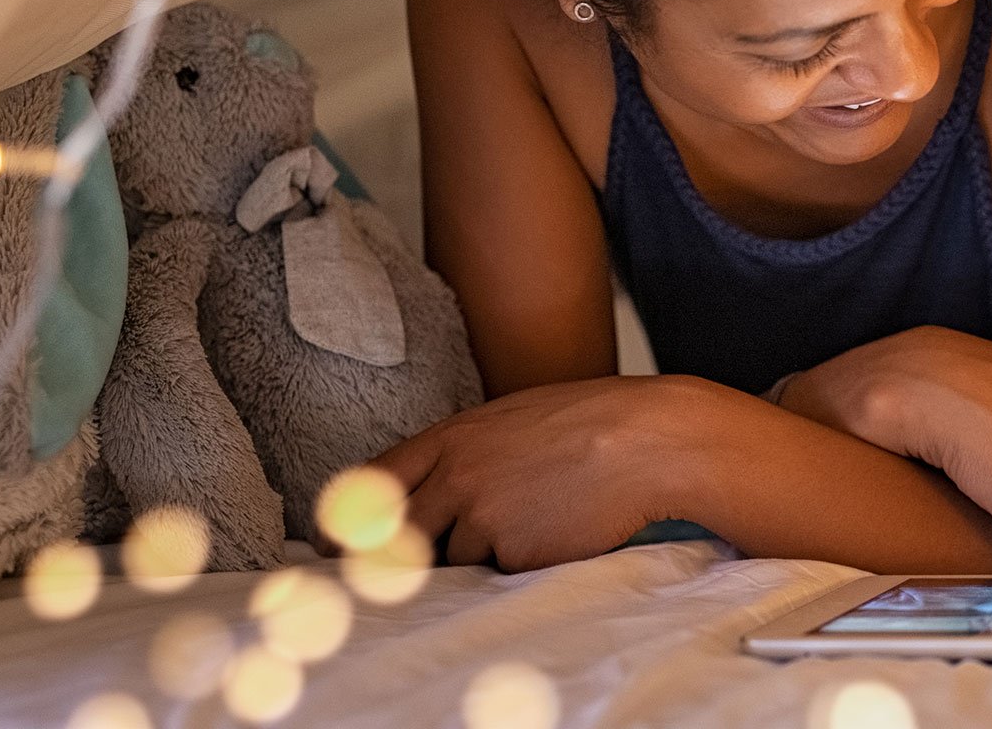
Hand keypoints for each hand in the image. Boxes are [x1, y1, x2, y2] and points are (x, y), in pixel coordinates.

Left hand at [366, 376, 709, 570]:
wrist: (651, 442)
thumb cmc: (593, 421)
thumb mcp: (514, 418)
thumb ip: (466, 451)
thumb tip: (435, 488)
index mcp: (451, 438)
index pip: (375, 484)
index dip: (353, 519)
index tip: (340, 542)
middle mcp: (455, 477)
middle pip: (401, 534)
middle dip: (409, 551)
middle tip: (423, 558)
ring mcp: (482, 518)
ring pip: (457, 558)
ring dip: (483, 552)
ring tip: (535, 518)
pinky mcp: (514, 553)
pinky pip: (501, 572)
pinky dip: (521, 562)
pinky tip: (556, 531)